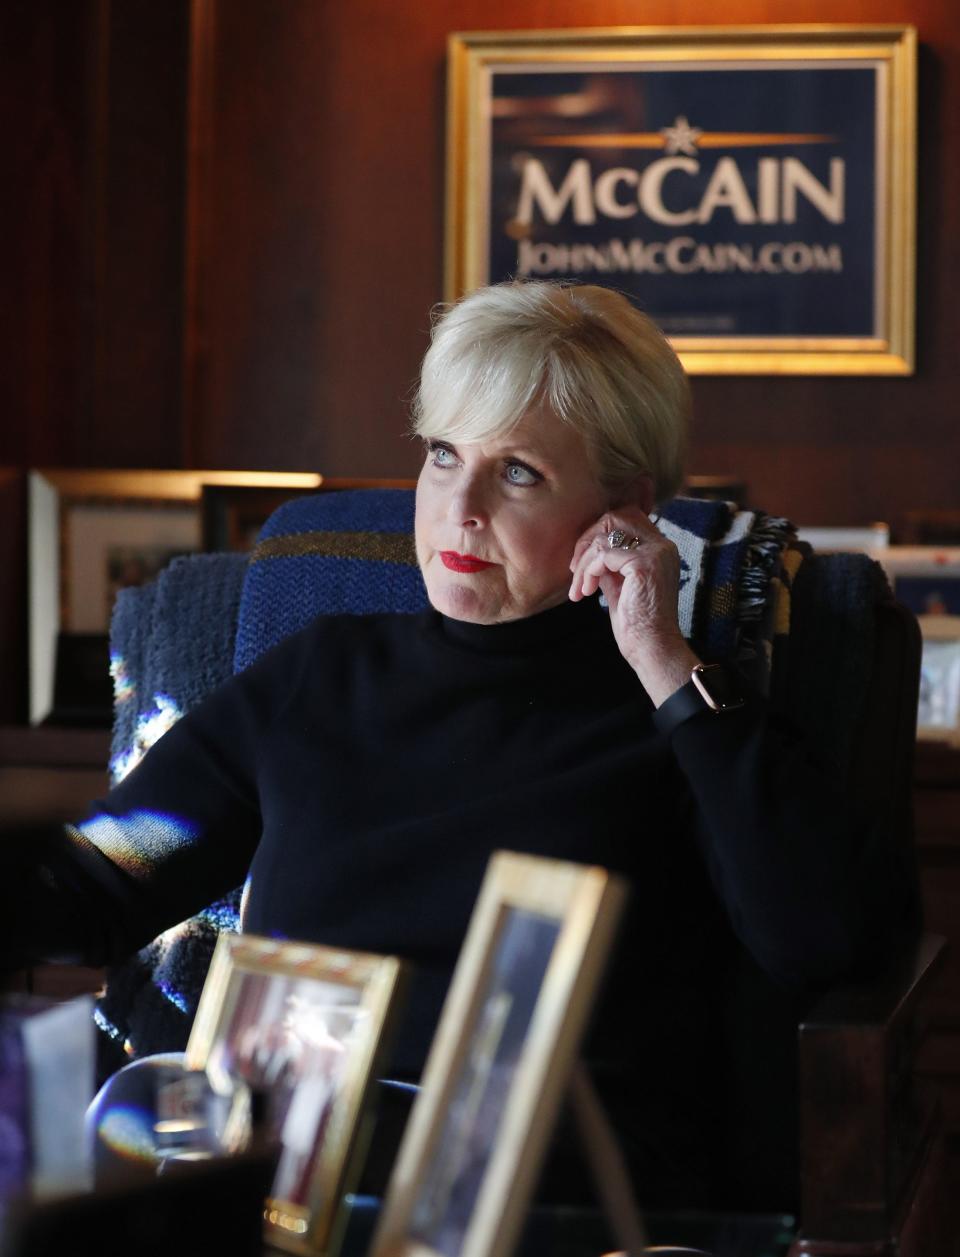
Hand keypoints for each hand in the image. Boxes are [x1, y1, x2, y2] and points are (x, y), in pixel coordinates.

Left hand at [568, 510, 699, 705]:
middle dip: (587, 540)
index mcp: (660, 548)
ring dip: (583, 562)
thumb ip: (609, 564)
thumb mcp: (619, 586)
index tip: (583, 563)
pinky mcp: (644, 564)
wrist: (653, 649)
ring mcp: (655, 552)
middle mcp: (662, 545)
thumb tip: (588, 551)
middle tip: (575, 569)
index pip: (625, 518)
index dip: (598, 533)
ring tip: (580, 588)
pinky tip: (587, 592)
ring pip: (604, 537)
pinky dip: (588, 571)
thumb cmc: (636, 624)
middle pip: (614, 518)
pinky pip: (603, 554)